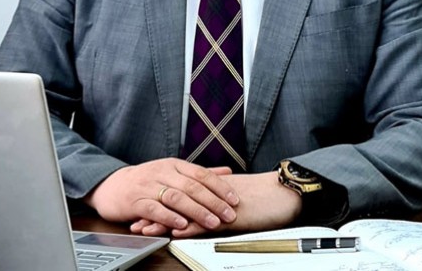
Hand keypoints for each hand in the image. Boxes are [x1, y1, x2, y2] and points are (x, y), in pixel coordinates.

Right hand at [84, 158, 238, 233]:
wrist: (112, 186)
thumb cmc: (147, 181)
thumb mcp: (173, 172)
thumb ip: (199, 173)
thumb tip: (227, 171)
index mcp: (174, 165)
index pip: (201, 173)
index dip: (220, 186)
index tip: (235, 199)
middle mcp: (163, 172)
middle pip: (192, 186)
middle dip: (213, 202)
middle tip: (228, 215)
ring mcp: (148, 186)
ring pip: (176, 197)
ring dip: (196, 211)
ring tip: (211, 222)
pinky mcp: (135, 201)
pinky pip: (154, 209)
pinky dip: (169, 217)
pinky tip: (181, 225)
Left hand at [131, 171, 301, 237]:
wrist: (286, 192)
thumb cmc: (266, 196)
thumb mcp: (238, 196)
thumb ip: (221, 198)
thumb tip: (209, 204)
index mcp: (213, 188)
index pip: (181, 193)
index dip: (161, 200)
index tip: (144, 206)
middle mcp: (212, 194)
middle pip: (177, 202)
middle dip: (155, 211)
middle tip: (135, 218)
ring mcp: (219, 206)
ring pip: (186, 213)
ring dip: (164, 221)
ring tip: (145, 228)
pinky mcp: (229, 217)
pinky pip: (205, 223)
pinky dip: (188, 228)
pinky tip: (174, 233)